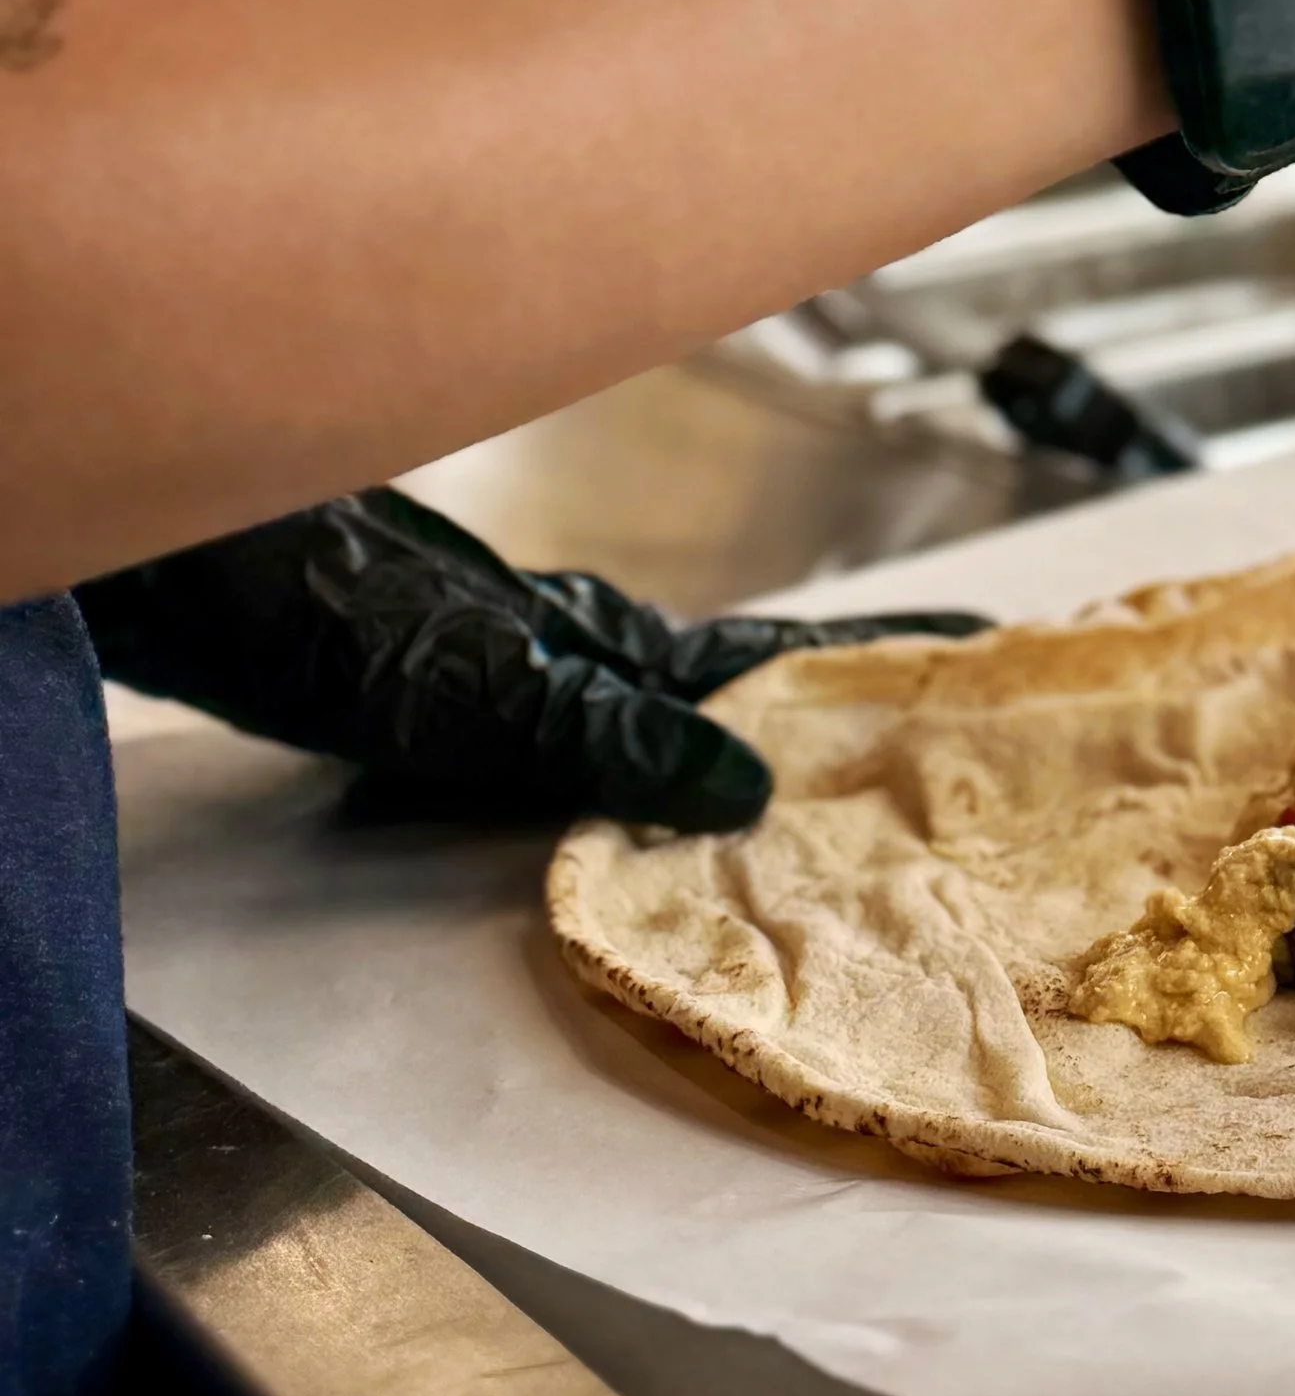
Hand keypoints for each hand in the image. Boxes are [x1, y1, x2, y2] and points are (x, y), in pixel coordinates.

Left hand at [75, 486, 984, 831]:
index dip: (879, 654)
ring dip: (745, 740)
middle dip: (837, 699)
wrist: (210, 589)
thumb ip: (621, 744)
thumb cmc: (338, 627)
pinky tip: (645, 807)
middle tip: (937, 721)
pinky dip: (644, 771)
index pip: (781, 658)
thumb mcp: (493, 701)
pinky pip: (594, 740)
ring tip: (829, 779)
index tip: (983, 643)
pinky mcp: (467, 700)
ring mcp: (530, 668)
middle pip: (741, 679)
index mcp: (618, 646)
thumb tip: (758, 789)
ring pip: (670, 707)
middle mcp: (586, 651)